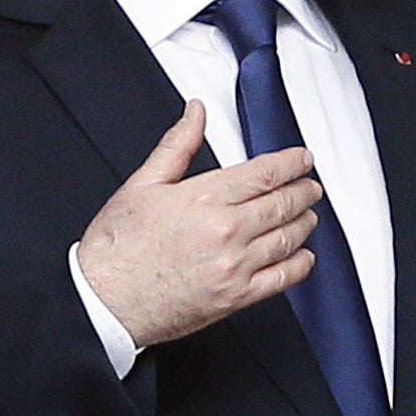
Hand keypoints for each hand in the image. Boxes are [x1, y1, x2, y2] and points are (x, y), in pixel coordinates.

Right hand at [77, 100, 322, 347]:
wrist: (103, 302)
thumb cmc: (117, 247)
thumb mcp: (142, 184)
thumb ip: (177, 145)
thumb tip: (196, 113)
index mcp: (204, 199)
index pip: (266, 173)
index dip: (293, 163)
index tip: (303, 159)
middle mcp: (225, 232)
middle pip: (284, 203)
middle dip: (305, 190)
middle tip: (312, 185)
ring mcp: (234, 266)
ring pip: (288, 238)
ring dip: (305, 222)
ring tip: (308, 214)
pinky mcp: (236, 297)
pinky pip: (283, 278)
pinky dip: (300, 264)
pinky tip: (303, 255)